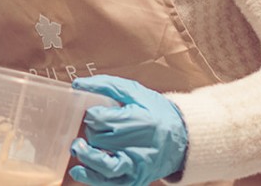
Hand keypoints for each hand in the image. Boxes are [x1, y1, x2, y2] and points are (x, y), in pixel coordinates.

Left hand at [68, 75, 187, 185]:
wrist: (184, 138)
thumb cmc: (158, 113)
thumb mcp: (136, 93)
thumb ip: (106, 85)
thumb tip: (77, 84)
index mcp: (136, 120)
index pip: (98, 119)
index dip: (92, 115)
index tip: (96, 113)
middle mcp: (136, 144)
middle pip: (97, 138)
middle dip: (90, 131)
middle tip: (94, 127)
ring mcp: (136, 165)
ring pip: (102, 164)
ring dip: (86, 156)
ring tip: (78, 147)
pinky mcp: (135, 179)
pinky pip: (110, 183)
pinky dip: (91, 178)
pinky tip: (79, 170)